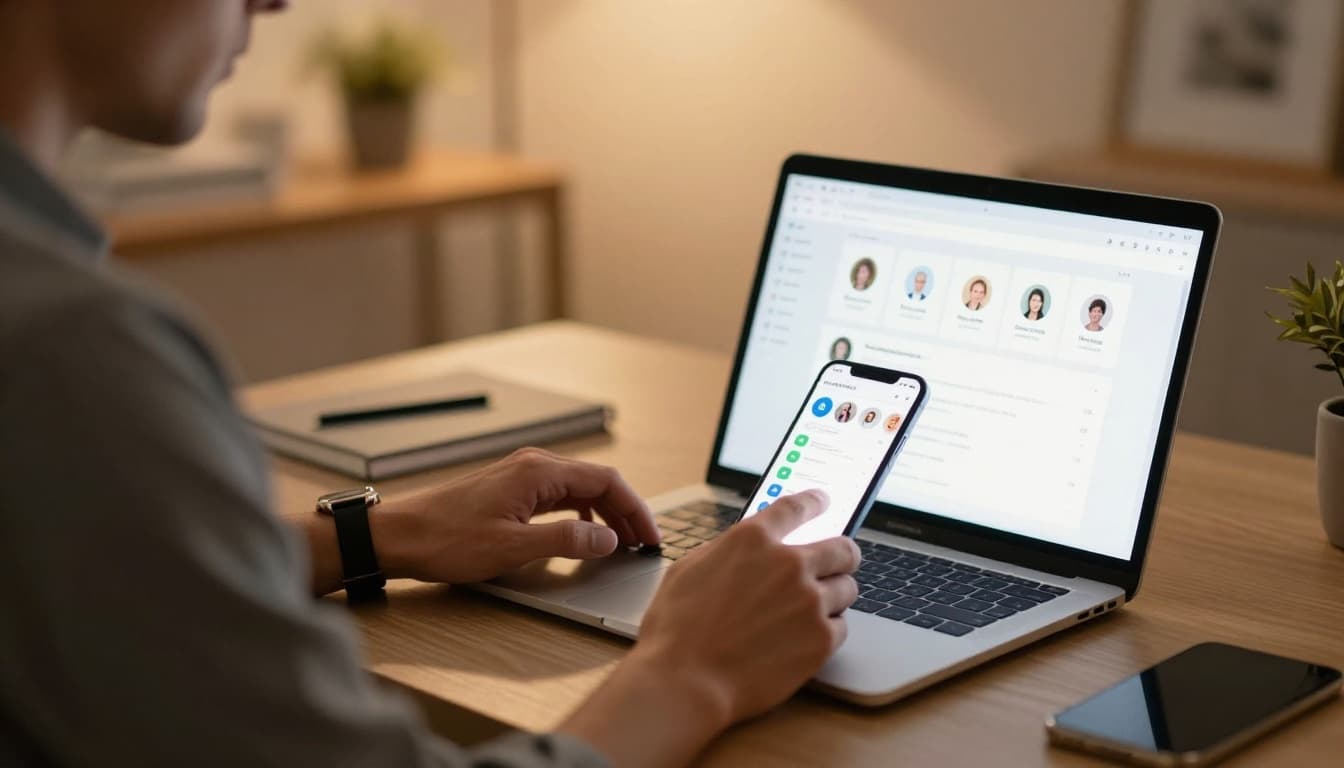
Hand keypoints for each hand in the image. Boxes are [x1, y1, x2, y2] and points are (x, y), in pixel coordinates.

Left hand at [370, 448, 660, 583]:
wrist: (398, 535)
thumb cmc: (446, 539)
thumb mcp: (512, 548)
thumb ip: (566, 543)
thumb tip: (608, 540)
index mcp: (539, 472)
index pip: (606, 481)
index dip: (636, 509)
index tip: (651, 536)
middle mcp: (533, 465)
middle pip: (597, 482)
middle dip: (626, 512)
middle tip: (644, 544)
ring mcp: (521, 475)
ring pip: (579, 489)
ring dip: (605, 513)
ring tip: (621, 542)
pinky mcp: (510, 489)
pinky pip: (560, 495)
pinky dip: (582, 513)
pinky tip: (583, 535)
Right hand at [560, 490, 859, 767]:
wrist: (685, 681)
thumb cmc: (677, 630)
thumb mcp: (691, 570)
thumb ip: (727, 551)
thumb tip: (745, 547)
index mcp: (753, 540)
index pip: (798, 507)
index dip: (815, 501)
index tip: (824, 500)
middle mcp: (789, 564)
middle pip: (841, 548)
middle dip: (840, 556)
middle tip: (834, 566)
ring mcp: (810, 602)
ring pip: (847, 589)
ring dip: (832, 597)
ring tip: (808, 613)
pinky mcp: (821, 639)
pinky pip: (840, 628)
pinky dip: (826, 632)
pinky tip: (801, 640)